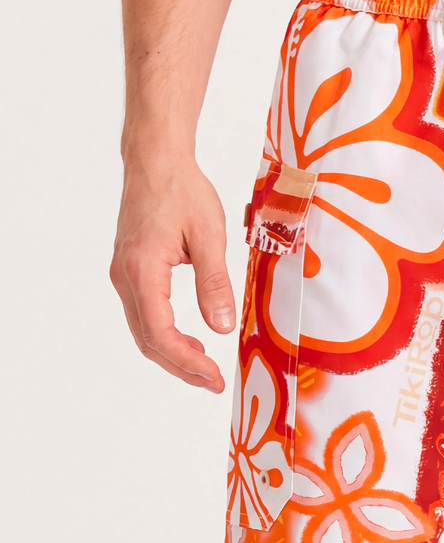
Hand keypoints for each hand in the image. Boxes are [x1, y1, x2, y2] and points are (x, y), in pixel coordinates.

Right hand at [111, 157, 234, 390]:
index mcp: (143, 270)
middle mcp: (125, 277)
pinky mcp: (130, 270)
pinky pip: (143, 313)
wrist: (156, 161)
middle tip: (212, 382)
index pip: (159, 333)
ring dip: (172, 353)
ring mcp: (124, 274)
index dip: (186, 362)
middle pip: (147, 339)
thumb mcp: (210, 236)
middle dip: (180, 366)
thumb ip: (215, 283)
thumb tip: (222, 326)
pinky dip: (164, 333)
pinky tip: (190, 339)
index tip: (213, 376)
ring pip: (143, 329)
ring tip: (204, 366)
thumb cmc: (182, 190)